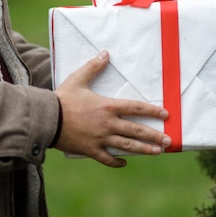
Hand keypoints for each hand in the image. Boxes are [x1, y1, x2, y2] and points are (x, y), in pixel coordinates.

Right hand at [54, 51, 171, 167]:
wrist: (46, 119)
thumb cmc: (62, 98)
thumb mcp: (78, 79)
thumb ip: (93, 67)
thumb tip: (105, 53)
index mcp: (107, 106)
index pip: (136, 108)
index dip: (152, 111)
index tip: (166, 114)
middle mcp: (108, 124)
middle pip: (137, 130)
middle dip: (155, 136)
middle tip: (169, 140)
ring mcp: (100, 139)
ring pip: (127, 146)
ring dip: (144, 149)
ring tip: (158, 152)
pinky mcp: (90, 150)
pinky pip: (107, 159)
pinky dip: (117, 162)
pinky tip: (125, 162)